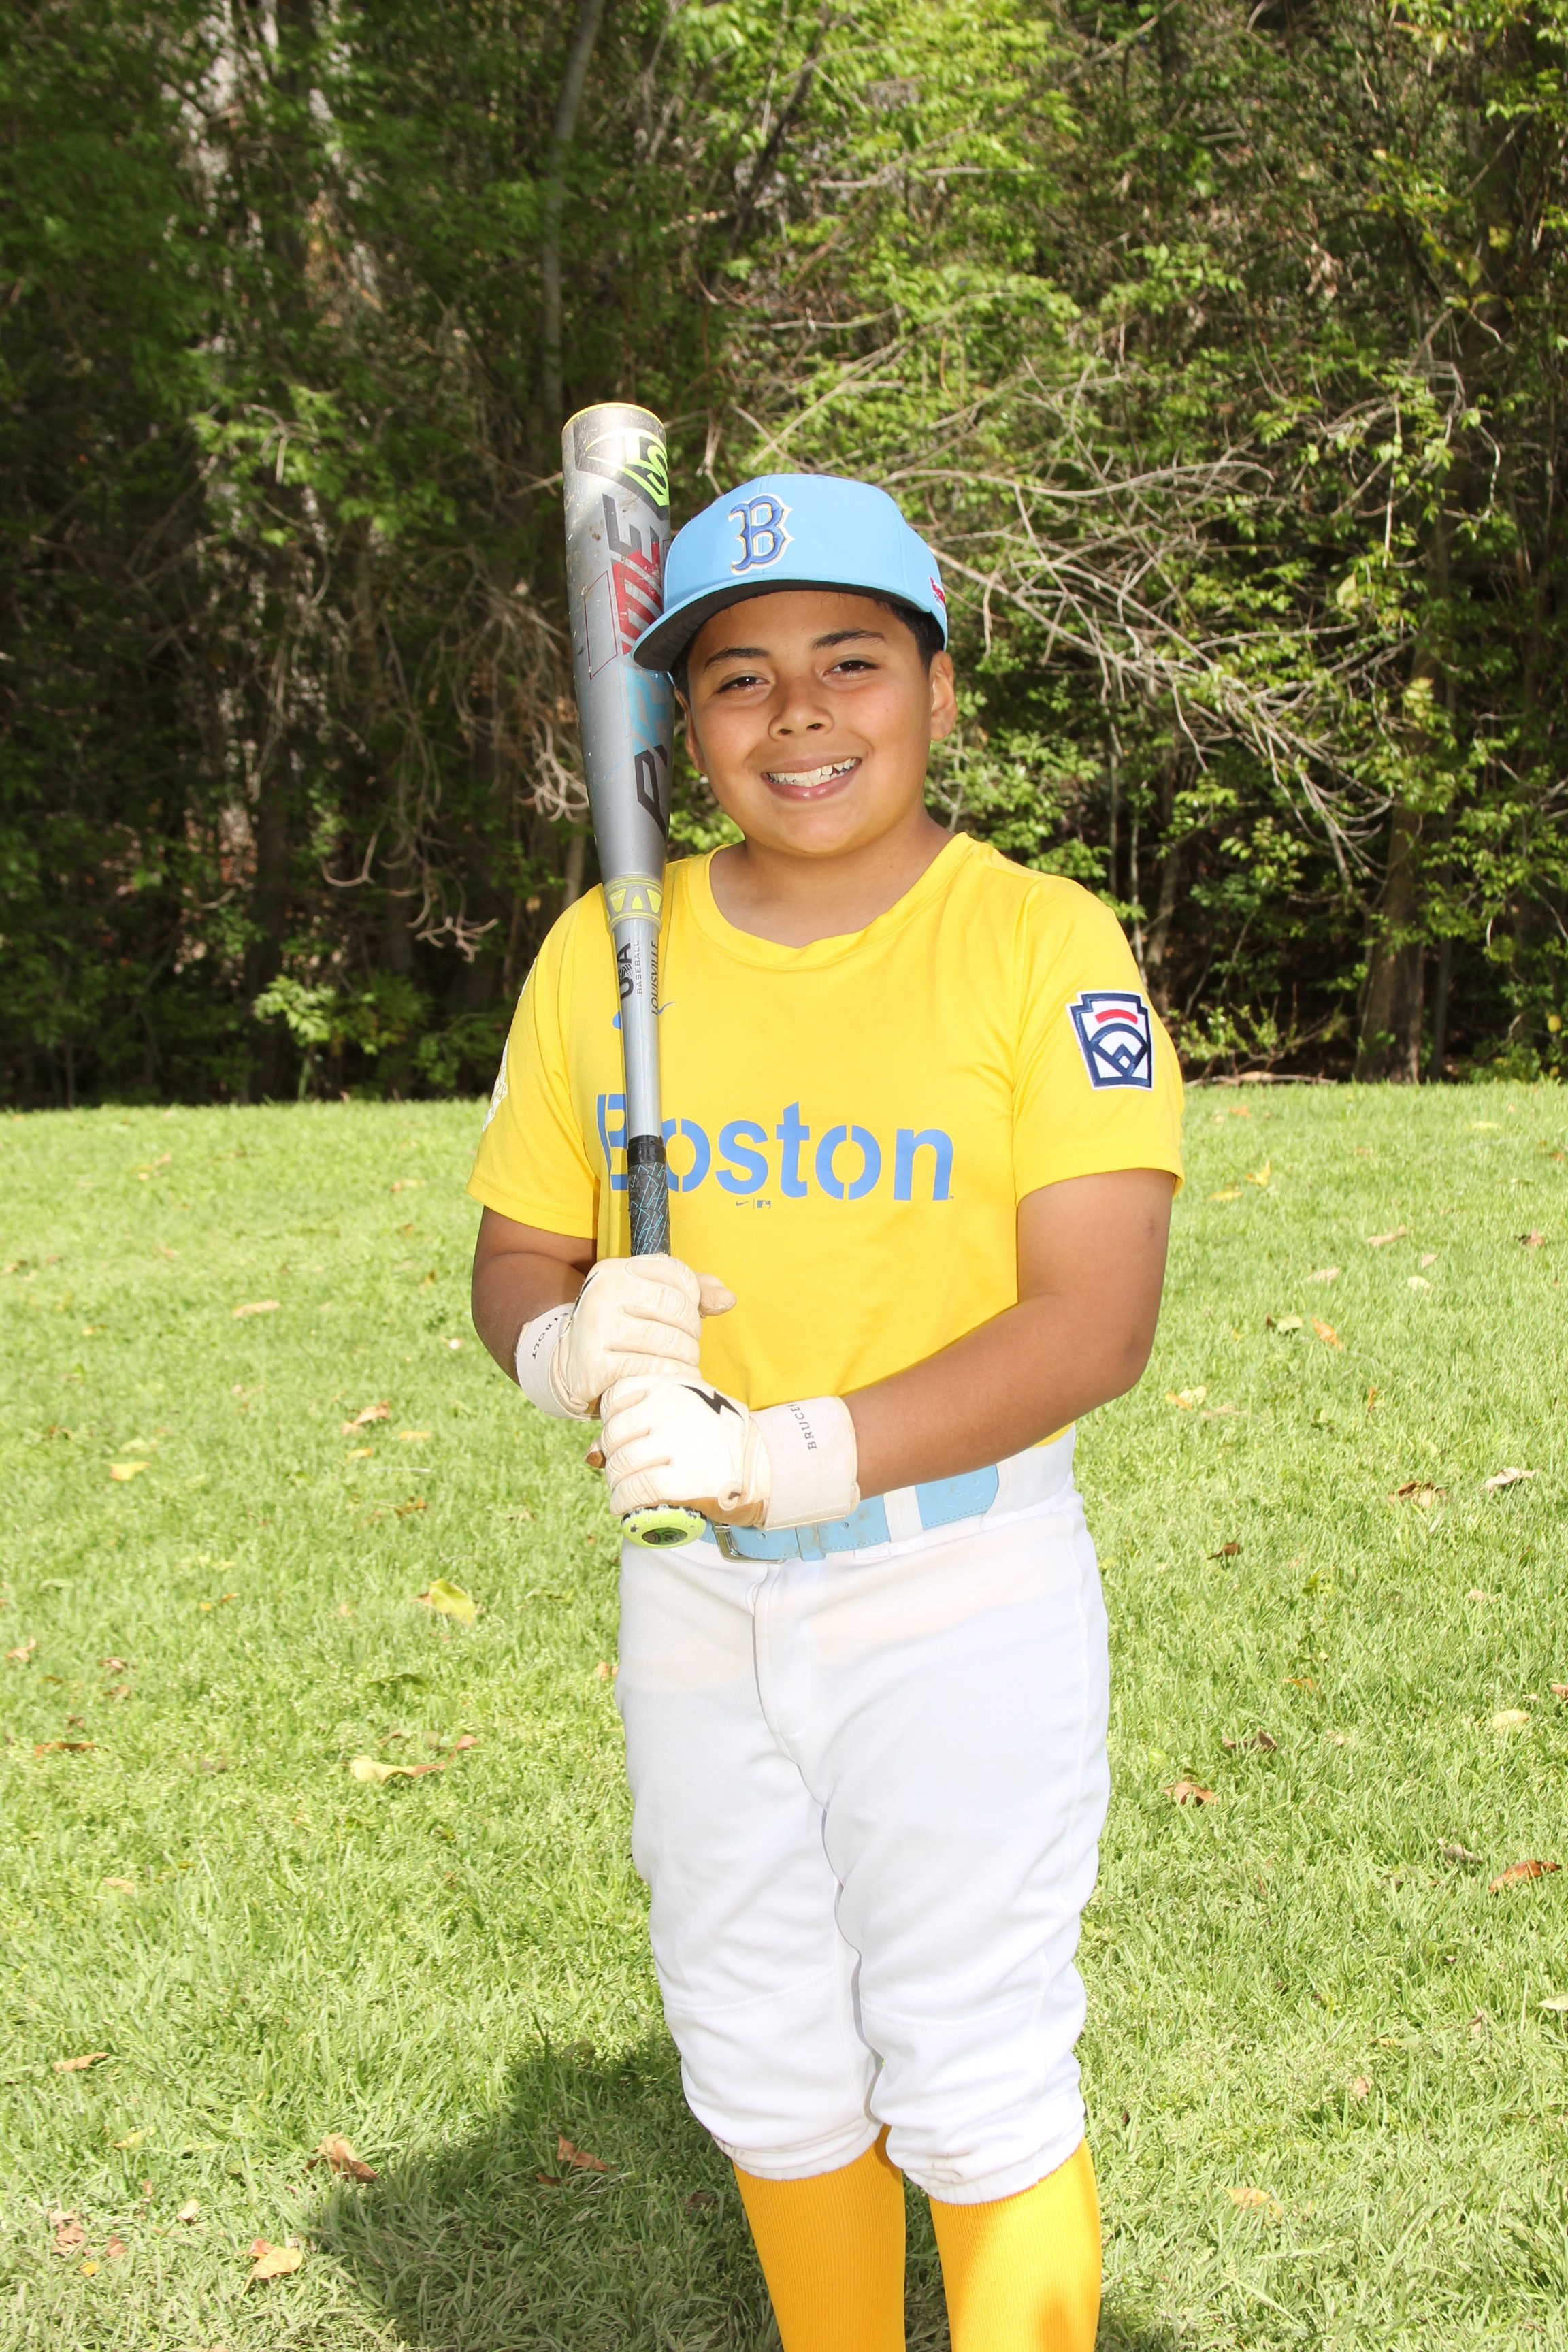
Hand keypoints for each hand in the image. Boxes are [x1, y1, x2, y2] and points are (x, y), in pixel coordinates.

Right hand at [533, 1255, 734, 1417]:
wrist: (570, 1367)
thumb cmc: (622, 1330)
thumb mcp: (651, 1301)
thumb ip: (694, 1292)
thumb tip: (728, 1300)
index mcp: (616, 1270)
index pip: (678, 1275)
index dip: (693, 1299)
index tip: (686, 1317)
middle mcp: (603, 1292)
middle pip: (676, 1308)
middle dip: (691, 1333)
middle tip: (686, 1348)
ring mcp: (596, 1328)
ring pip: (666, 1341)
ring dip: (685, 1359)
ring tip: (681, 1366)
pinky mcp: (594, 1364)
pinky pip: (650, 1369)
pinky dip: (668, 1377)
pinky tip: (669, 1381)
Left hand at [596, 1380, 858, 1532]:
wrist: (766, 1468)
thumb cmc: (719, 1442)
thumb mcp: (686, 1416)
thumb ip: (642, 1424)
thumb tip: (591, 1453)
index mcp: (674, 1386)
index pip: (617, 1398)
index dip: (612, 1423)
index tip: (622, 1439)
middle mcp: (673, 1409)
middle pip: (615, 1435)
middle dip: (612, 1457)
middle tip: (621, 1472)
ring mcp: (678, 1444)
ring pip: (621, 1465)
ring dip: (614, 1483)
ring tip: (622, 1491)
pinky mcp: (683, 1480)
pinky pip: (634, 1491)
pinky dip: (622, 1502)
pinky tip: (623, 1507)